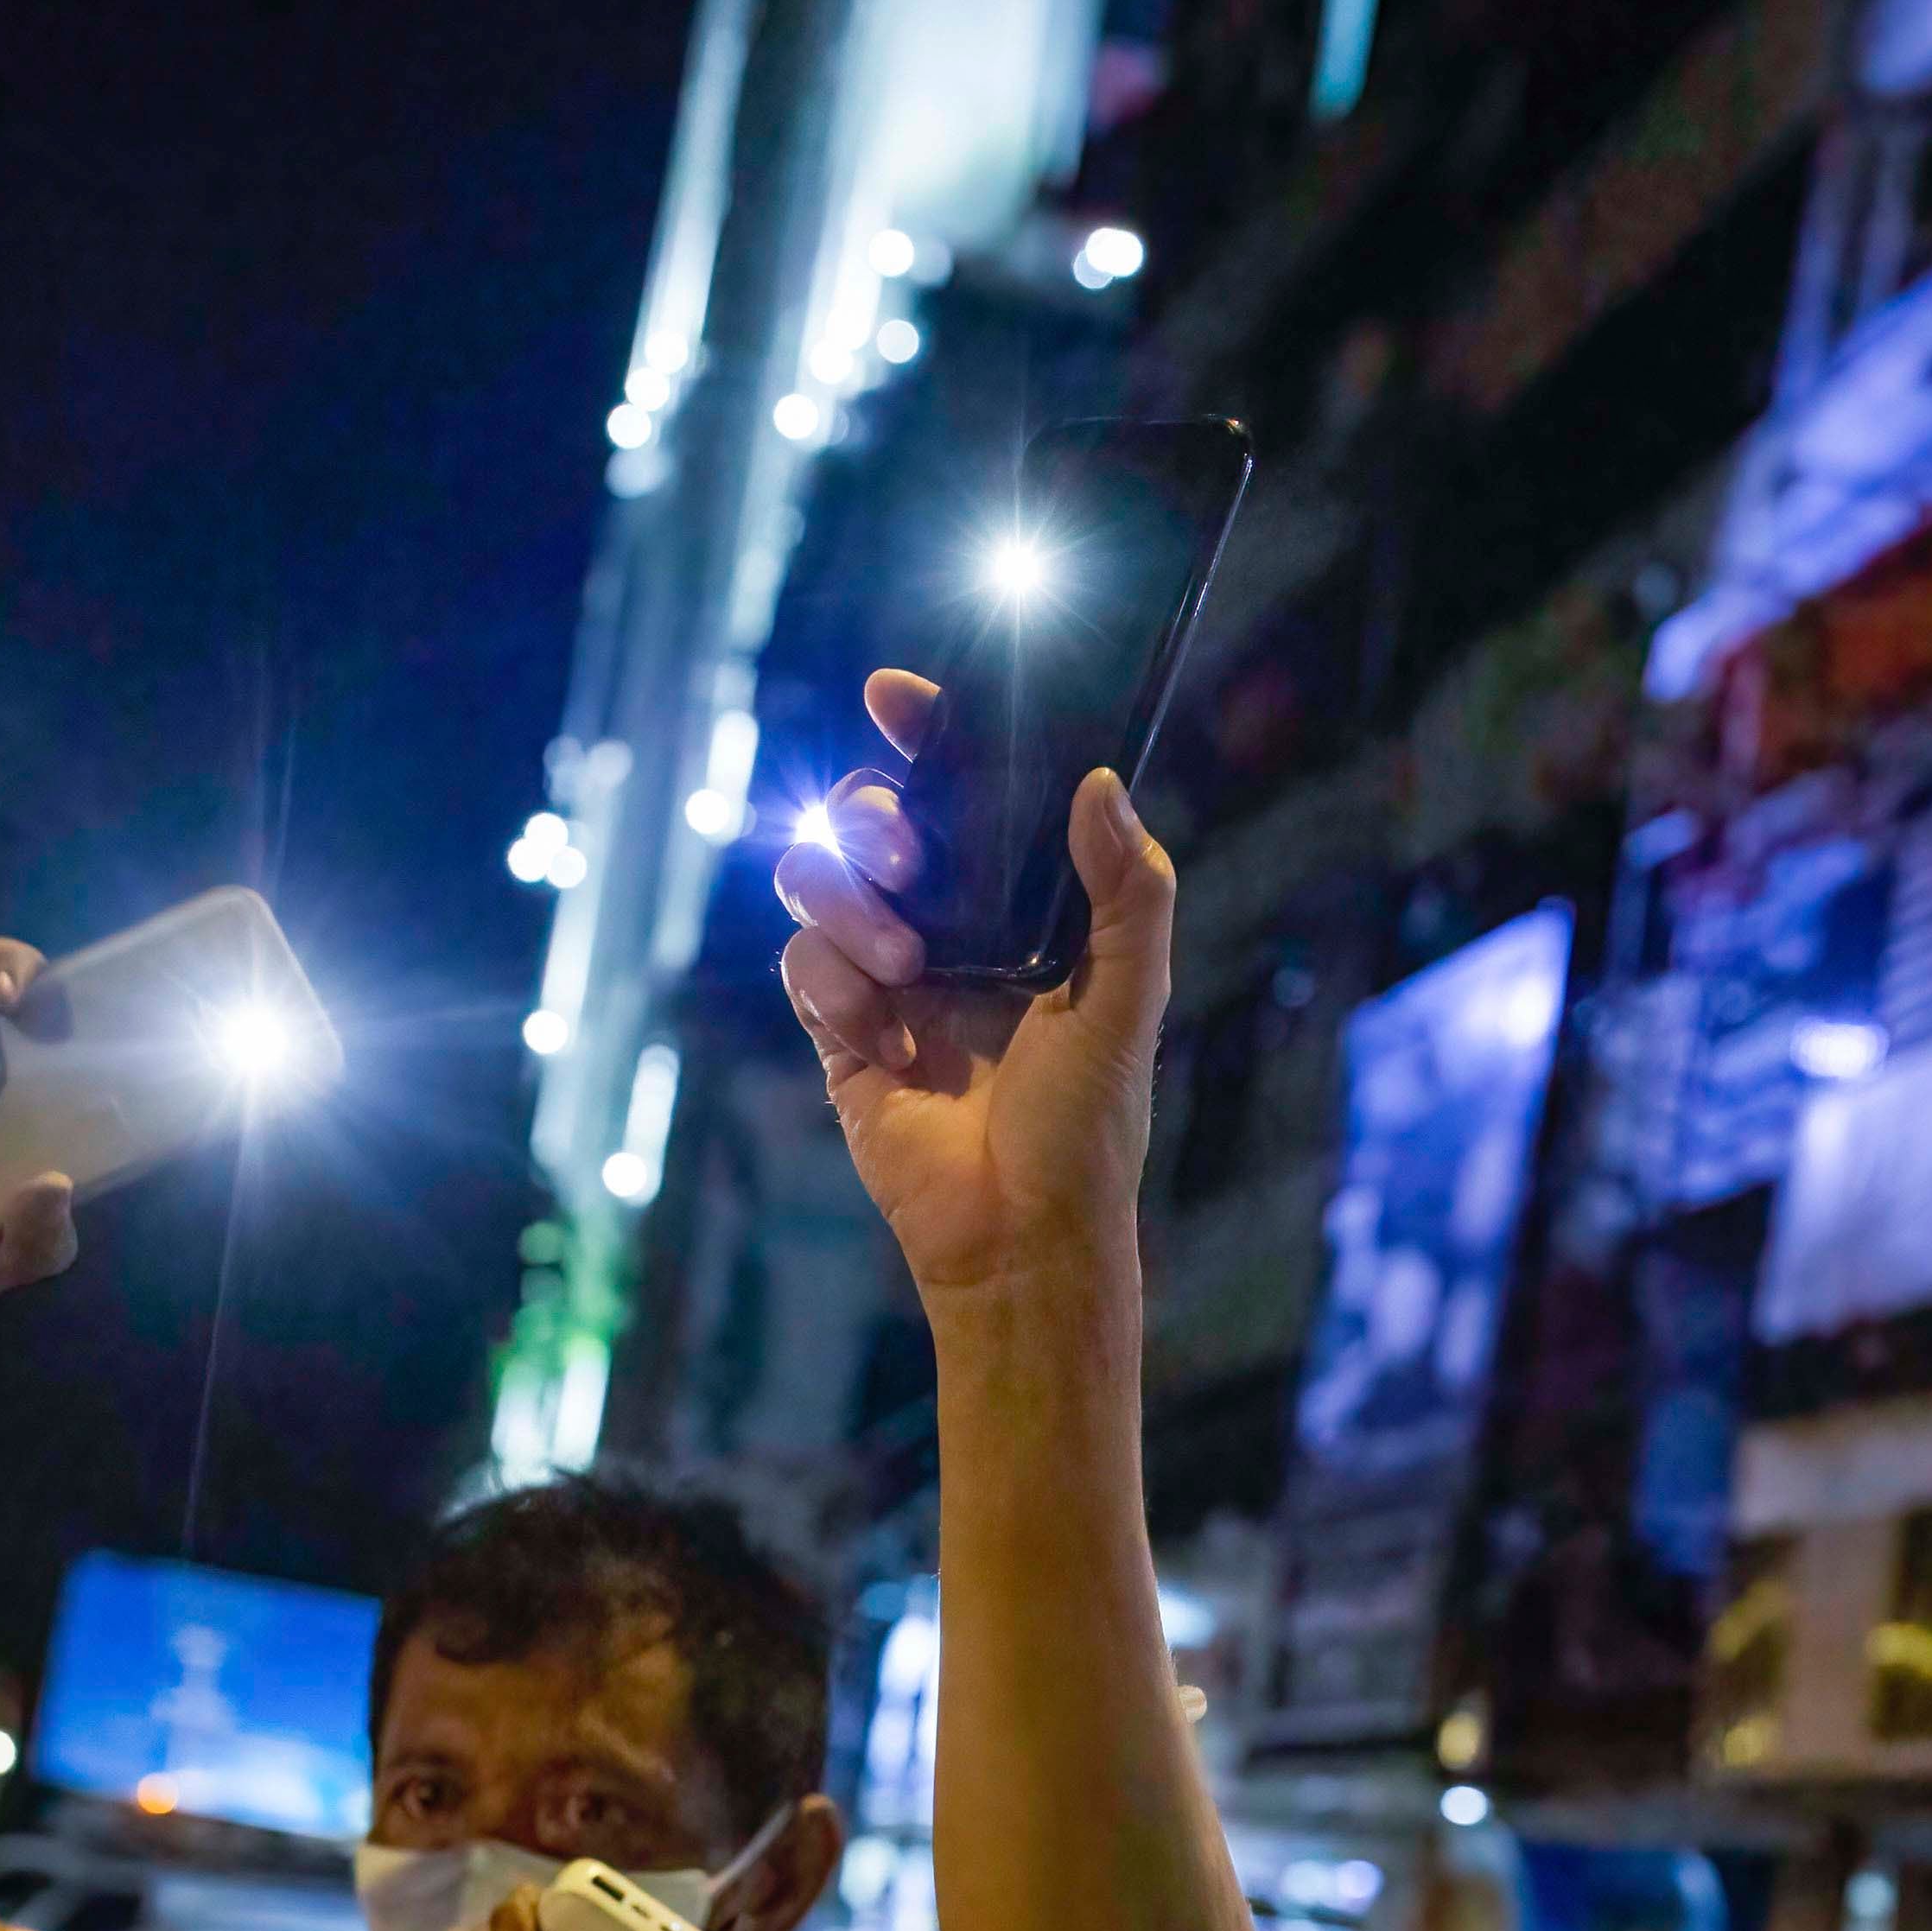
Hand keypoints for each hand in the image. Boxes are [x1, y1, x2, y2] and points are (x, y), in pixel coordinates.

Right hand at [772, 671, 1173, 1294]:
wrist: (1021, 1235)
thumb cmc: (1088, 1125)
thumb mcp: (1128, 997)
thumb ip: (1127, 889)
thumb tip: (1099, 780)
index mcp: (1019, 910)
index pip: (965, 797)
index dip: (925, 736)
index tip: (895, 695)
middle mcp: (950, 931)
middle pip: (870, 820)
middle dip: (874, 818)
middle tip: (905, 859)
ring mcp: (887, 980)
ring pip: (819, 880)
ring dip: (847, 900)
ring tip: (903, 965)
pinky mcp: (840, 1034)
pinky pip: (804, 966)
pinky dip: (832, 985)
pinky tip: (883, 1038)